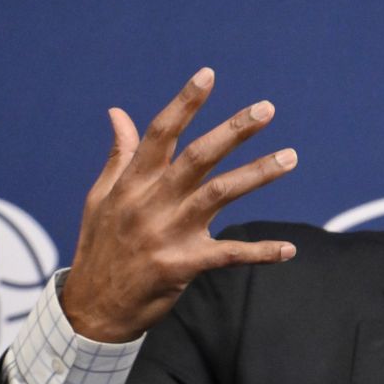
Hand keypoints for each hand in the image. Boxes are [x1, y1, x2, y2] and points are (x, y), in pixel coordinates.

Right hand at [61, 67, 298, 342]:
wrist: (92, 309)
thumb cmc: (100, 249)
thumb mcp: (101, 199)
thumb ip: (119, 157)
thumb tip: (118, 112)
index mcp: (132, 183)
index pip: (160, 133)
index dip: (185, 103)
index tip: (208, 74)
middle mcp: (151, 202)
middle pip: (199, 156)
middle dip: (234, 130)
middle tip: (267, 109)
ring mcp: (168, 233)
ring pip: (220, 194)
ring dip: (258, 173)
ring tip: (290, 157)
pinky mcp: (182, 266)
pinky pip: (229, 255)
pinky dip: (261, 253)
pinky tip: (289, 250)